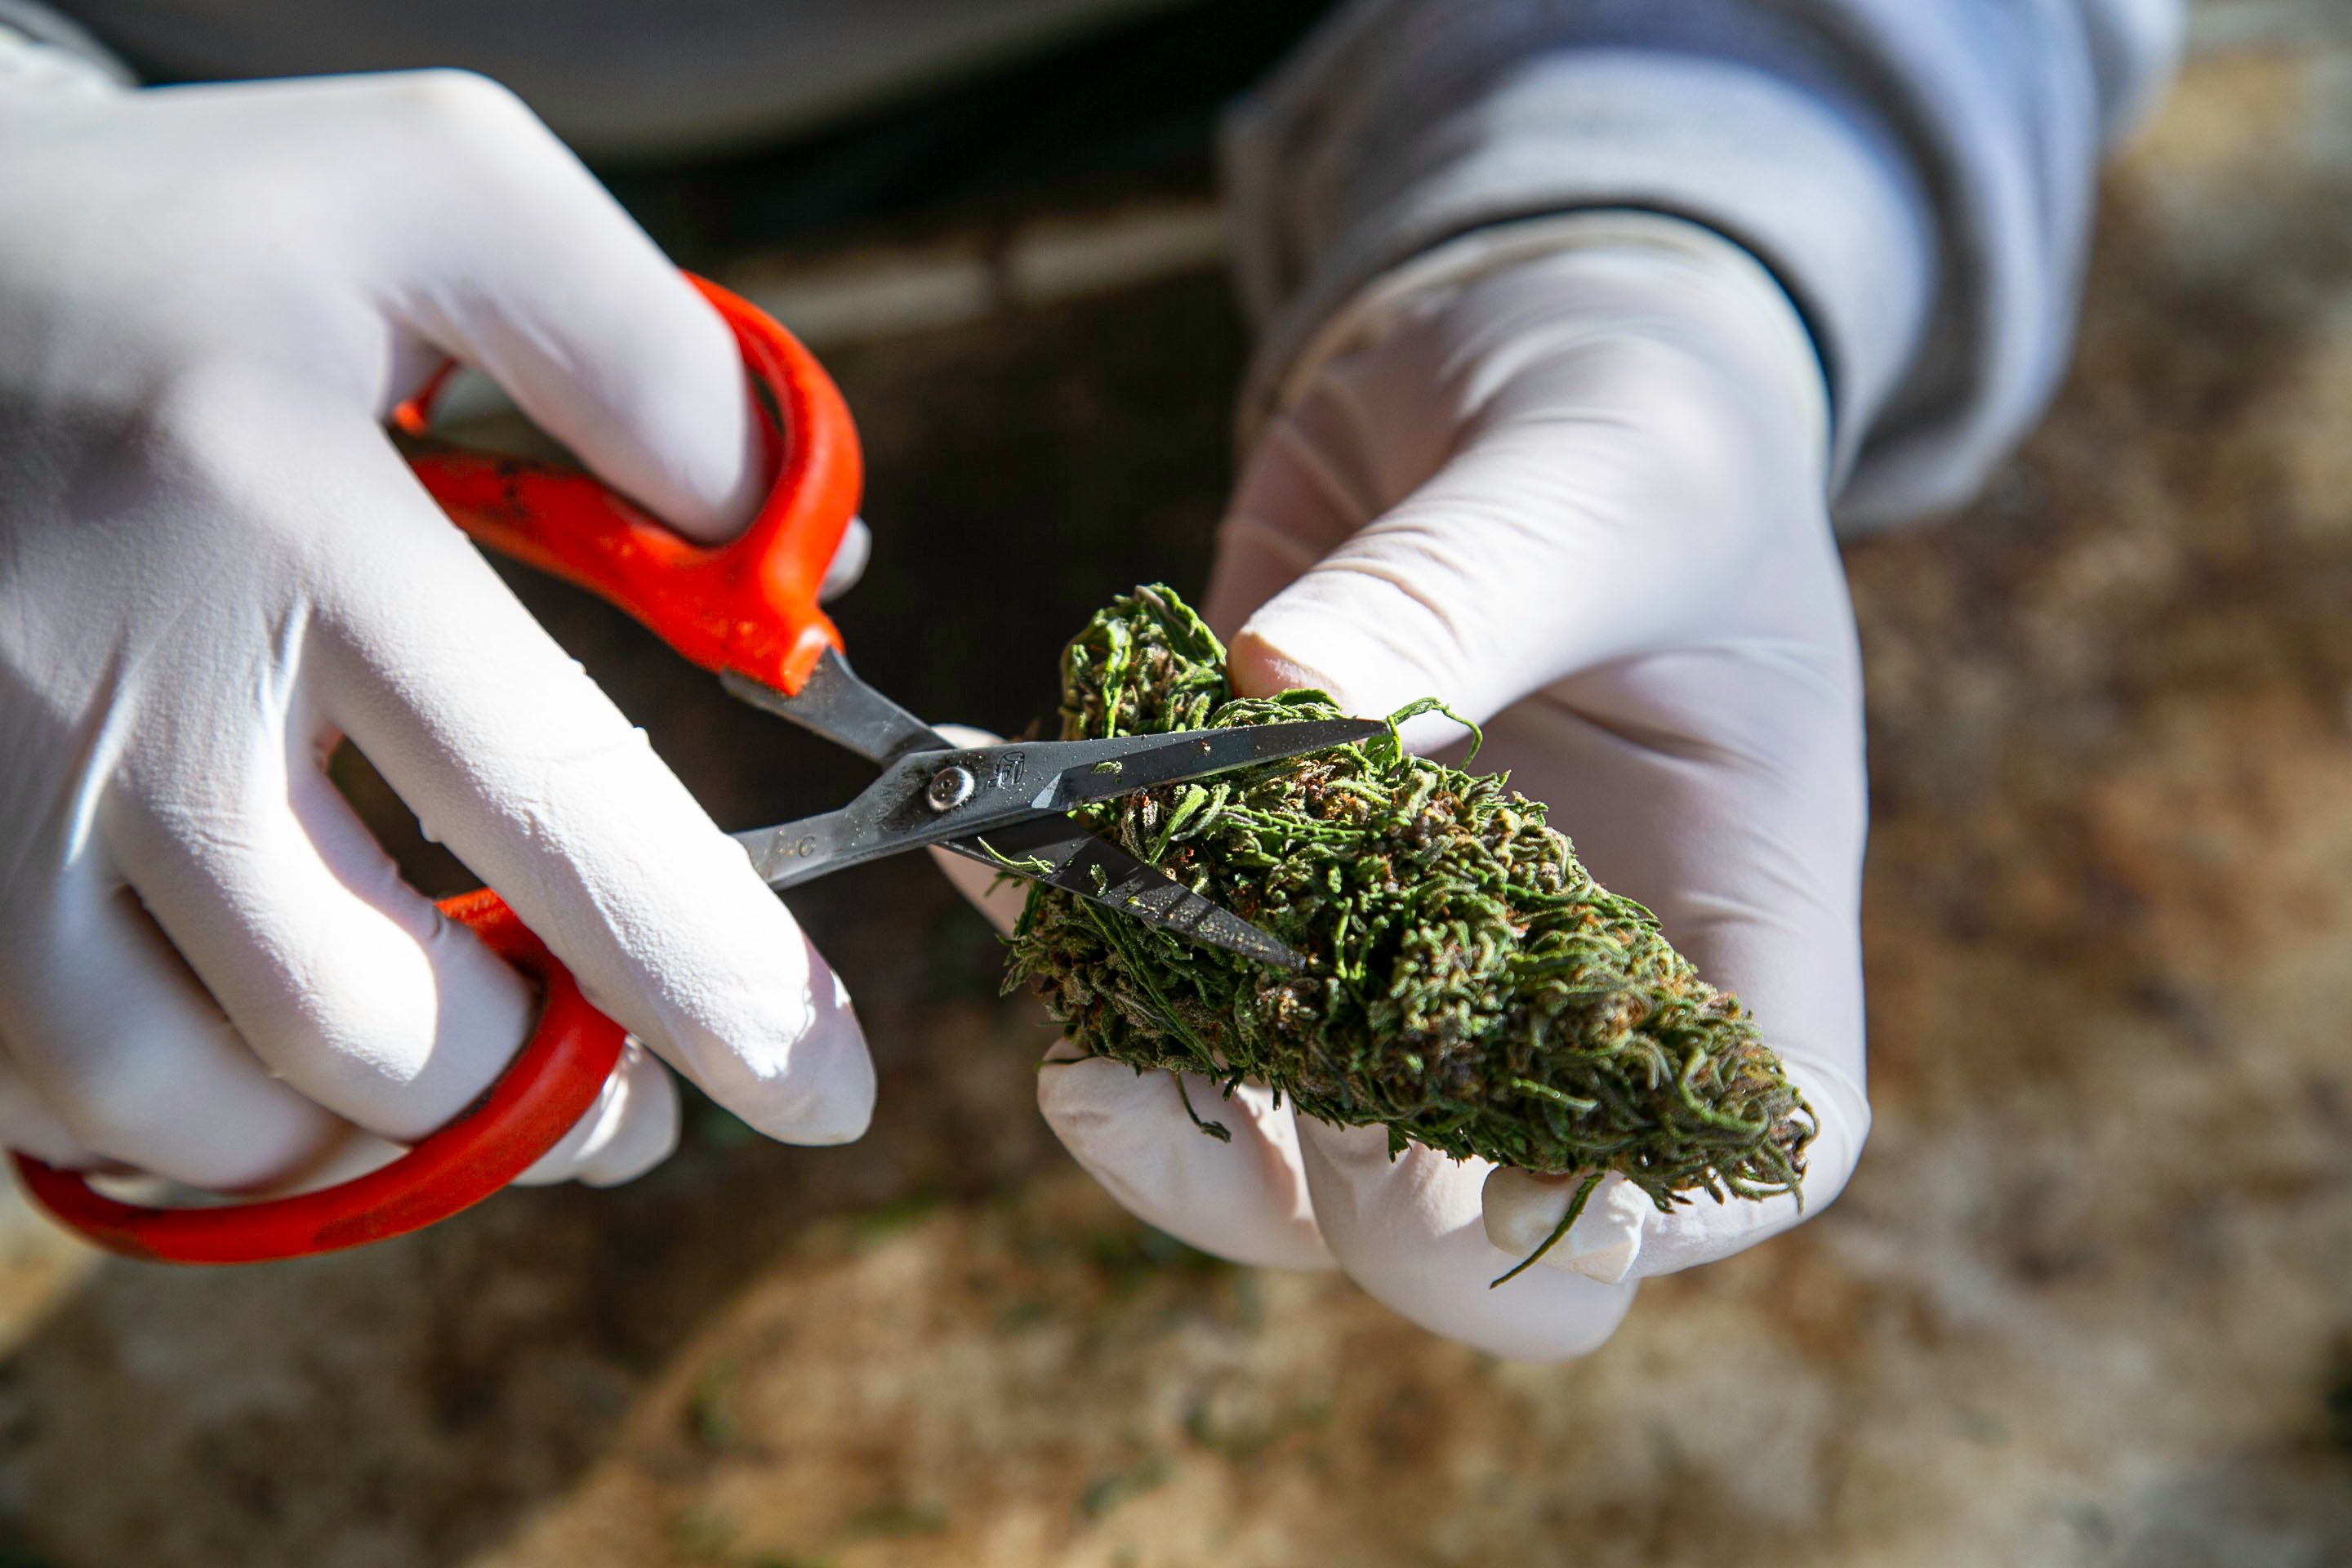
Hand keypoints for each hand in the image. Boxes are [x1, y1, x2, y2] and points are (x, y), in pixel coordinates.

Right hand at [0, 66, 872, 1196]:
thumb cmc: (185, 230)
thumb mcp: (440, 191)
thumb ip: (656, 371)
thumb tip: (804, 590)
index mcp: (281, 512)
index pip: (556, 808)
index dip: (714, 979)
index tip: (831, 1094)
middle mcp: (105, 685)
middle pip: (366, 1020)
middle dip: (537, 1093)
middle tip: (634, 1095)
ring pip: (193, 1108)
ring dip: (372, 1138)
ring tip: (479, 1081)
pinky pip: (50, 1095)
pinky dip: (198, 1123)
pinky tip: (281, 1056)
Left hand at [942, 215, 1867, 1357]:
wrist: (1507, 354)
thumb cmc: (1635, 409)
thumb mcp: (1599, 476)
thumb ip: (1464, 590)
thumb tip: (1281, 688)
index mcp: (1727, 914)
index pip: (1736, 1158)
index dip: (1626, 1221)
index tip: (1496, 1182)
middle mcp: (1562, 983)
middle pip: (1478, 1222)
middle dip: (1363, 1206)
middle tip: (1252, 1059)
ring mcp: (1404, 956)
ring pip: (1294, 1161)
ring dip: (1173, 1120)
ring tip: (1071, 1017)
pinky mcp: (1268, 888)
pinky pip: (1168, 988)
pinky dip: (1073, 949)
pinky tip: (995, 854)